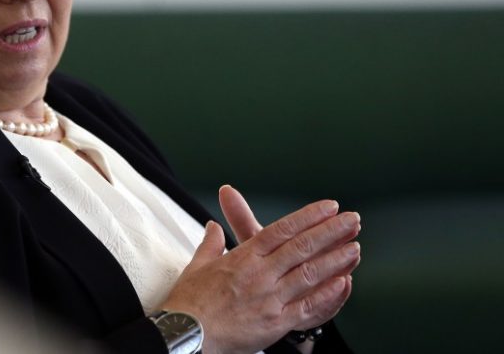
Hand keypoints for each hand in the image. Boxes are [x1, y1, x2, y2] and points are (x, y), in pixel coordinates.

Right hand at [159, 186, 360, 353]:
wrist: (186, 334)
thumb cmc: (190, 302)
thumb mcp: (197, 265)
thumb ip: (211, 243)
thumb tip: (213, 226)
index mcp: (243, 257)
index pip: (282, 230)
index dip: (308, 217)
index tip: (328, 207)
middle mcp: (260, 274)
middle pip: (302, 248)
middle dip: (330, 232)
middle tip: (352, 220)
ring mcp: (270, 299)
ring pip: (310, 275)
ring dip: (335, 260)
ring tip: (355, 248)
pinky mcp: (276, 323)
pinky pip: (308, 308)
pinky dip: (328, 296)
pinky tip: (343, 284)